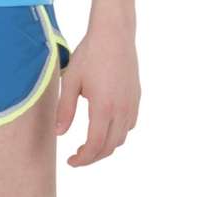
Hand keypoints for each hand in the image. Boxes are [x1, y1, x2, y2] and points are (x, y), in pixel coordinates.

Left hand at [54, 22, 138, 165]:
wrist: (114, 34)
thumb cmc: (90, 54)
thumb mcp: (71, 82)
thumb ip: (64, 110)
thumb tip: (59, 134)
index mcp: (104, 107)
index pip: (95, 146)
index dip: (83, 159)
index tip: (71, 162)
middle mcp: (122, 109)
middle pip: (109, 147)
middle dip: (93, 157)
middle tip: (77, 157)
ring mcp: (132, 104)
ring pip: (121, 138)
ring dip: (105, 146)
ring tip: (88, 144)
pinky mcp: (136, 97)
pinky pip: (129, 125)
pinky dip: (117, 133)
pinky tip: (104, 126)